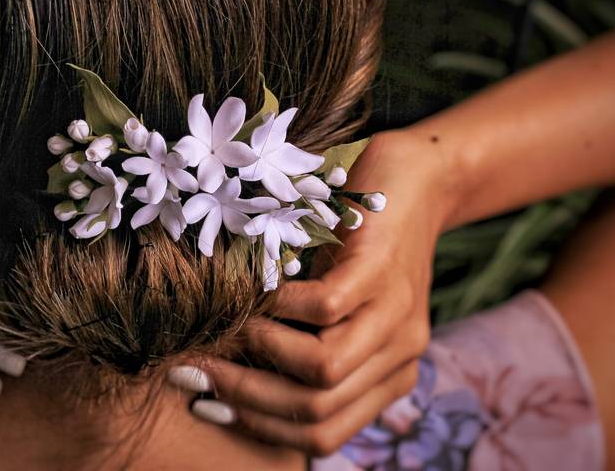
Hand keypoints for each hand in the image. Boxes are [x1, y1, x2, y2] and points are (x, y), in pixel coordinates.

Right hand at [176, 129, 452, 455]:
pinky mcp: (382, 271)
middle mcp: (397, 357)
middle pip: (318, 414)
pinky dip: (280, 306)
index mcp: (384, 376)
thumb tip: (220, 376)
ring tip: (229, 328)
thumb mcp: (335, 306)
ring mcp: (395, 316)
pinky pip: (325, 310)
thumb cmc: (359, 244)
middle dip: (245, 398)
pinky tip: (261, 289)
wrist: (420, 178)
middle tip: (194, 371)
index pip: (321, 436)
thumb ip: (301, 345)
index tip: (206, 405)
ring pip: (323, 373)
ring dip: (260, 354)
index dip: (257, 427)